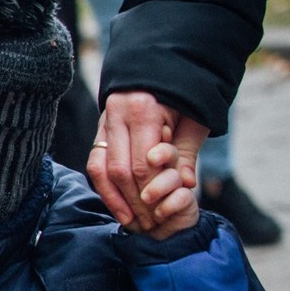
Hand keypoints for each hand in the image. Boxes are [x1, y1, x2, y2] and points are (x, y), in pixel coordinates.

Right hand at [90, 91, 208, 230]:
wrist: (160, 66)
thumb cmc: (184, 96)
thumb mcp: (195, 119)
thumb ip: (187, 151)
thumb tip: (187, 184)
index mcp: (143, 109)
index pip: (142, 162)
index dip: (152, 190)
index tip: (163, 212)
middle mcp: (117, 115)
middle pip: (120, 170)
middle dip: (135, 201)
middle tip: (150, 225)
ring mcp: (104, 121)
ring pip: (102, 169)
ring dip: (116, 199)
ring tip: (132, 221)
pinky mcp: (98, 129)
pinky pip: (95, 164)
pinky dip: (105, 189)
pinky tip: (119, 207)